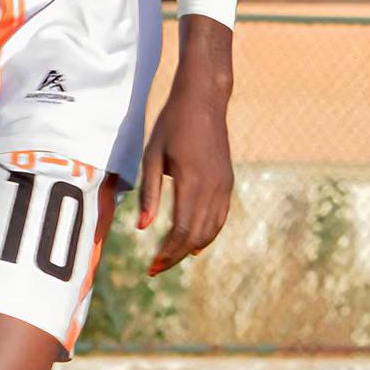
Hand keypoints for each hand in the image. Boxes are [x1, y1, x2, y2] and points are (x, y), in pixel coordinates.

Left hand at [138, 57, 233, 275]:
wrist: (203, 100)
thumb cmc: (172, 124)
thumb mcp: (153, 156)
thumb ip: (150, 193)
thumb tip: (142, 227)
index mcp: (192, 181)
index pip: (181, 230)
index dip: (167, 252)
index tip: (151, 266)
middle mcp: (213, 187)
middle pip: (197, 236)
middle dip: (175, 255)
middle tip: (156, 268)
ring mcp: (224, 185)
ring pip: (211, 230)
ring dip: (191, 248)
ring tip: (170, 258)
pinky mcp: (227, 182)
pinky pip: (220, 217)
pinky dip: (207, 234)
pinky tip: (194, 243)